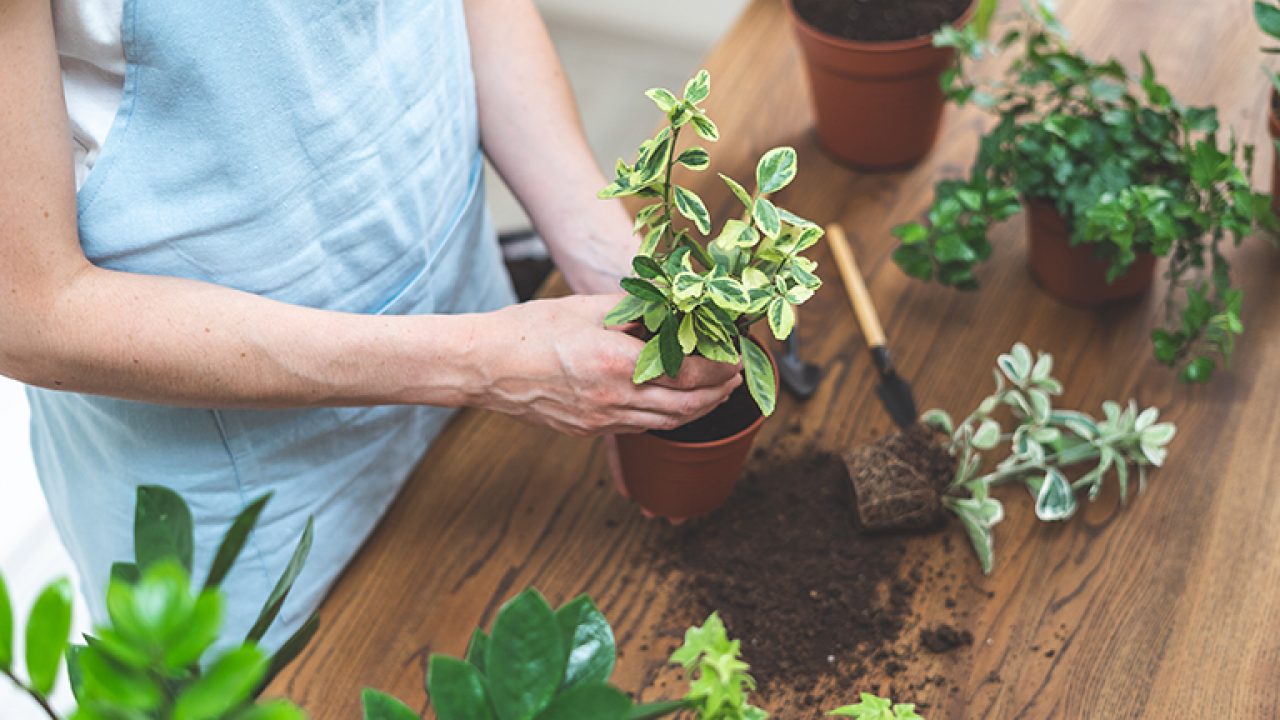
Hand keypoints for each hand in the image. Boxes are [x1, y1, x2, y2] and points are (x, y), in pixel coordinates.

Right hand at [477, 294, 740, 435]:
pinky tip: (670, 402)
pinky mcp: (587, 430)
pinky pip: (638, 426)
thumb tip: (673, 309)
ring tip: (714, 394)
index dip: (720, 367)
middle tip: (735, 378)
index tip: (735, 355)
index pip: (690, 373)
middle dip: (718, 394)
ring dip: (697, 411)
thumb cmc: (531, 330)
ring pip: (666, 423)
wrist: (485, 366)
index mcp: (619, 364)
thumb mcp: (589, 308)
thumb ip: (636, 311)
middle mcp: (615, 399)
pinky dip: (665, 416)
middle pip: (687, 407)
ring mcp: (601, 420)